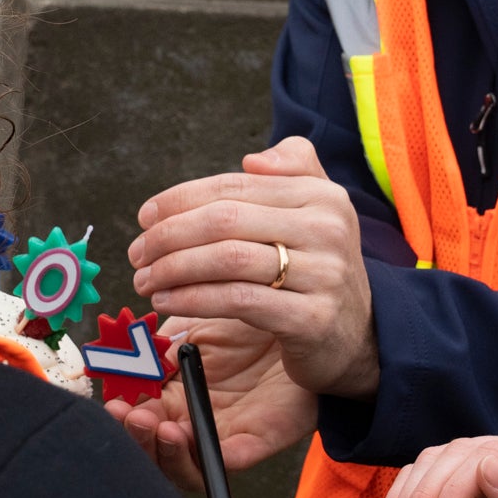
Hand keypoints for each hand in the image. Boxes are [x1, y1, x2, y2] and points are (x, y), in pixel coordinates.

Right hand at [108, 314, 316, 491]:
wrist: (293, 317)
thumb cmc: (242, 324)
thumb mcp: (190, 330)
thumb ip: (157, 349)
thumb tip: (128, 369)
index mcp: (172, 396)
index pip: (138, 416)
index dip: (122, 415)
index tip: (112, 403)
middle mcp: (192, 421)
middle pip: (154, 449)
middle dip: (136, 438)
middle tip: (129, 415)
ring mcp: (222, 435)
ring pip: (183, 466)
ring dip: (162, 452)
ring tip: (156, 425)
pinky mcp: (254, 441)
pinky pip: (224, 461)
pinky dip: (200, 457)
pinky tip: (185, 435)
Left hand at [128, 137, 379, 399]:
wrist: (360, 338)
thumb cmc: (320, 269)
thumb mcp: (317, 212)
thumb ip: (293, 169)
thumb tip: (252, 159)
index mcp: (322, 195)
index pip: (233, 188)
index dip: (179, 200)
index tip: (144, 217)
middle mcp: (327, 229)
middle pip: (224, 221)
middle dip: (168, 235)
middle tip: (137, 253)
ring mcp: (323, 275)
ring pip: (226, 259)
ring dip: (173, 269)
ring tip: (145, 279)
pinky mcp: (311, 318)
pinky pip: (236, 300)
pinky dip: (192, 299)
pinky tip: (168, 301)